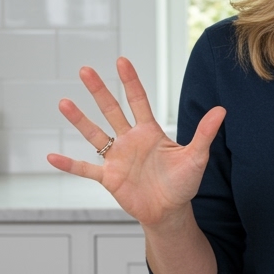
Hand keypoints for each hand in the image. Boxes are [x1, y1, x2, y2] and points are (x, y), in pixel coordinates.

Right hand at [46, 57, 225, 225]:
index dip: (130, 81)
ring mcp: (117, 158)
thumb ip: (205, 133)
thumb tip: (222, 110)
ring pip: (95, 134)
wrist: (170, 212)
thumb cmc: (184, 184)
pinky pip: (86, 169)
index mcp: (150, 132)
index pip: (138, 100)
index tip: (121, 60)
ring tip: (64, 103)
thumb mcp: (196, 157)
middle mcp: (130, 140)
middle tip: (85, 70)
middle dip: (99, 90)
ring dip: (80, 120)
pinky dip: (69, 164)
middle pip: (112, 110)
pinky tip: (52, 156)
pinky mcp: (109, 178)